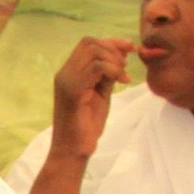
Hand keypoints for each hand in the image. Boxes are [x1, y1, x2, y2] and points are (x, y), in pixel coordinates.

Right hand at [47, 37, 131, 159]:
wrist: (73, 151)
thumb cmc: (86, 126)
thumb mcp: (100, 94)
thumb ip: (107, 74)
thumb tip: (122, 54)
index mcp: (68, 73)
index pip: (88, 43)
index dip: (111, 42)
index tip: (130, 49)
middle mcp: (64, 74)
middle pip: (89, 43)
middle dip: (113, 49)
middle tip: (126, 66)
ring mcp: (66, 82)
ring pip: (93, 52)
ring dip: (115, 61)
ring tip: (122, 77)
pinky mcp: (73, 92)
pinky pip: (96, 68)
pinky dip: (113, 71)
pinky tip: (121, 83)